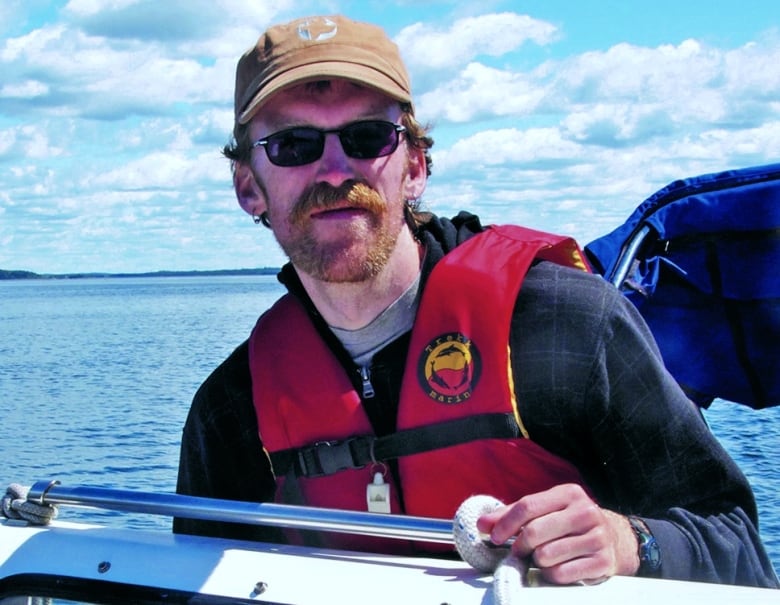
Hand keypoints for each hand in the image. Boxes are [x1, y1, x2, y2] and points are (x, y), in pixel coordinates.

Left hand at [475, 483, 638, 584]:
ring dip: (537, 561)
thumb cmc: (569, 524)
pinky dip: (551, 575)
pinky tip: (556, 568)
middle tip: (518, 552)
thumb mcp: (546, 511)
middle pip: (535, 532)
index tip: (493, 537)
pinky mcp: (603, 562)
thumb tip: (481, 523)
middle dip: (520, 546)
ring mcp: (597, 537)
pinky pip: (561, 574)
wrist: (615, 540)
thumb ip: (512, 515)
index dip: (505, 523)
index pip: (528, 506)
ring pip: (546, 555)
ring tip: (543, 558)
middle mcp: (586, 512)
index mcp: (569, 494)